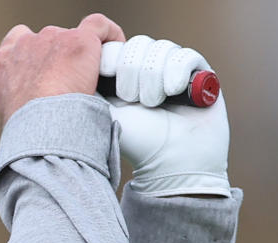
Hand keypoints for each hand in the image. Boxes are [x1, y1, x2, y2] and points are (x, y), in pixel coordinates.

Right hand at [0, 13, 125, 122]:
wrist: (39, 128)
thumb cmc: (25, 129)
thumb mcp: (9, 111)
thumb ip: (20, 99)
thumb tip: (33, 110)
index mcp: (6, 60)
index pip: (20, 42)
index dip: (37, 53)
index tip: (48, 68)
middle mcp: (27, 44)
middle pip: (51, 40)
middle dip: (63, 59)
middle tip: (73, 83)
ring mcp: (53, 39)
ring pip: (74, 37)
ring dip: (83, 55)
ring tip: (91, 80)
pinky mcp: (79, 40)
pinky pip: (98, 26)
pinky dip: (109, 35)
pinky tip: (113, 53)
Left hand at [100, 36, 230, 196]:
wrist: (173, 163)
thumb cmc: (137, 144)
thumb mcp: (105, 115)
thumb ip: (90, 88)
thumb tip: (78, 67)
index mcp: (124, 78)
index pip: (116, 47)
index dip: (113, 59)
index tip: (111, 78)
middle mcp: (149, 71)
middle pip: (137, 45)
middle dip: (133, 72)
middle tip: (134, 100)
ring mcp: (174, 71)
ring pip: (161, 49)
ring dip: (153, 77)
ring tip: (154, 104)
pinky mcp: (199, 74)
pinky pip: (185, 56)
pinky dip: (177, 72)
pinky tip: (174, 92)